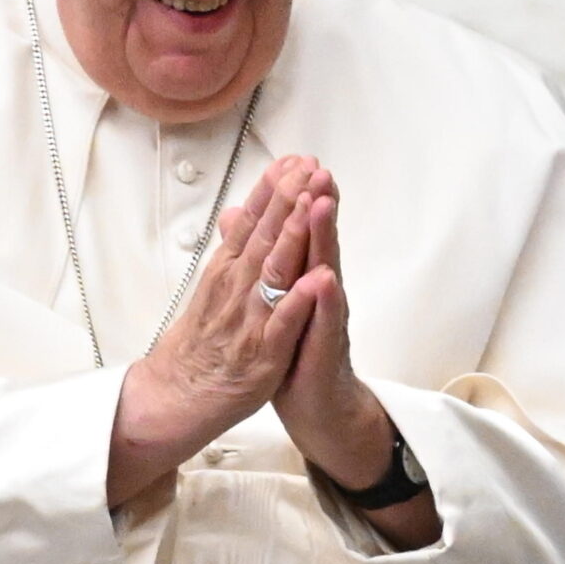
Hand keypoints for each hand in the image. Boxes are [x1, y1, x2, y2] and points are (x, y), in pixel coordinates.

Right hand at [107, 158, 331, 504]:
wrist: (176, 397)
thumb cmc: (200, 343)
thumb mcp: (213, 288)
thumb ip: (232, 249)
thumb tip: (238, 211)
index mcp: (227, 271)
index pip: (252, 222)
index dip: (274, 190)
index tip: (293, 160)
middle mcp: (236, 288)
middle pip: (264, 236)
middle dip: (288, 199)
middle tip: (307, 166)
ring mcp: (250, 318)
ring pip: (274, 271)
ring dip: (294, 235)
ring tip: (312, 203)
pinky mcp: (263, 353)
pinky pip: (283, 323)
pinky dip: (298, 300)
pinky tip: (315, 278)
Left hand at [271, 188, 381, 485]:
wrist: (318, 402)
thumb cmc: (293, 349)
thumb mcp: (273, 298)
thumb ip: (261, 254)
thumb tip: (238, 216)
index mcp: (301, 277)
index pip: (300, 229)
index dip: (298, 196)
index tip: (297, 160)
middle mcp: (319, 291)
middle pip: (317, 241)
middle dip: (317, 205)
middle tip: (319, 171)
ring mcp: (325, 318)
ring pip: (324, 272)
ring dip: (325, 239)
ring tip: (323, 206)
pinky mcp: (324, 349)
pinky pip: (325, 324)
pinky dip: (326, 302)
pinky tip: (326, 281)